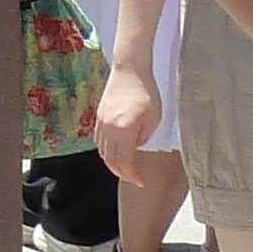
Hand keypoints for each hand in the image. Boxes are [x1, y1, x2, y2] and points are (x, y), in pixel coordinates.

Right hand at [93, 64, 162, 183]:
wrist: (129, 70)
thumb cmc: (146, 91)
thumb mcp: (154, 118)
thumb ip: (144, 137)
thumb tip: (136, 145)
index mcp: (124, 130)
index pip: (125, 162)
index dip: (132, 175)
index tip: (140, 181)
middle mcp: (109, 128)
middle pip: (110, 160)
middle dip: (122, 173)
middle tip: (132, 178)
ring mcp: (102, 122)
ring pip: (102, 151)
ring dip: (112, 163)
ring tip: (124, 168)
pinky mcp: (99, 116)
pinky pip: (99, 140)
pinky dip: (105, 150)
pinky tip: (114, 152)